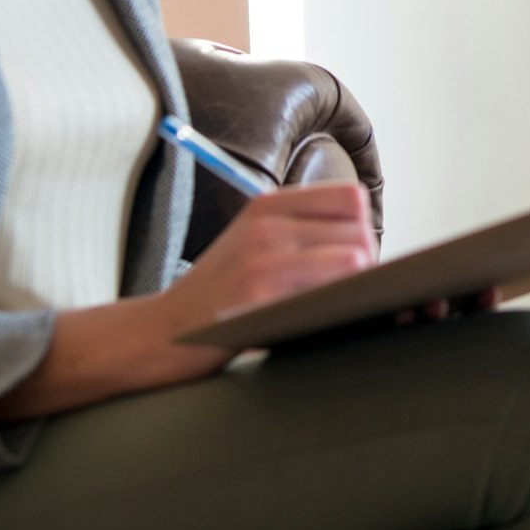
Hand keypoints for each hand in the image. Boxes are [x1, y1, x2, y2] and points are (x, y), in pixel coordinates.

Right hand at [150, 182, 379, 366]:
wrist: (161, 331)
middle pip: (360, 230)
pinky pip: (333, 288)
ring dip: (359, 286)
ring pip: (356, 258)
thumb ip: (301, 233)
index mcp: (269, 206)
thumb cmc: (218, 294)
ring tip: (342, 305)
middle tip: (351, 292)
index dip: (363, 230)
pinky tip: (326, 317)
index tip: (354, 259)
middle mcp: (268, 223)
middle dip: (368, 265)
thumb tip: (368, 245)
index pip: (351, 198)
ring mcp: (263, 256)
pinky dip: (342, 304)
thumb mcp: (253, 244)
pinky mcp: (261, 292)